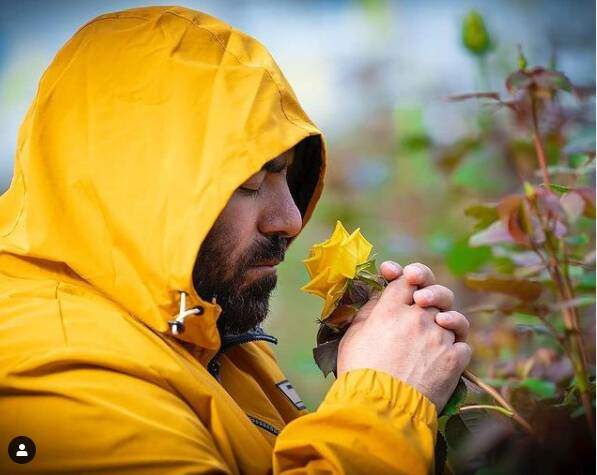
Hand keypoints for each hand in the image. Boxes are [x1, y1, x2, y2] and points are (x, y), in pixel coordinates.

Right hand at [336, 261, 471, 411]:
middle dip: (430, 293)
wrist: (380, 407)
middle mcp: (418, 317)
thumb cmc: (359, 372)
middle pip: (432, 292)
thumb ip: (370, 311)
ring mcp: (439, 337)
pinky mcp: (454, 359)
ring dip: (445, 321)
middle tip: (423, 300)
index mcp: (391, 309)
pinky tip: (446, 353)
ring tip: (439, 325)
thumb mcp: (353, 335)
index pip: (405, 280)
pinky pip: (463, 345)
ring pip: (451, 317)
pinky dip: (456, 347)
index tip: (405, 279)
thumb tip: (383, 298)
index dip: (406, 275)